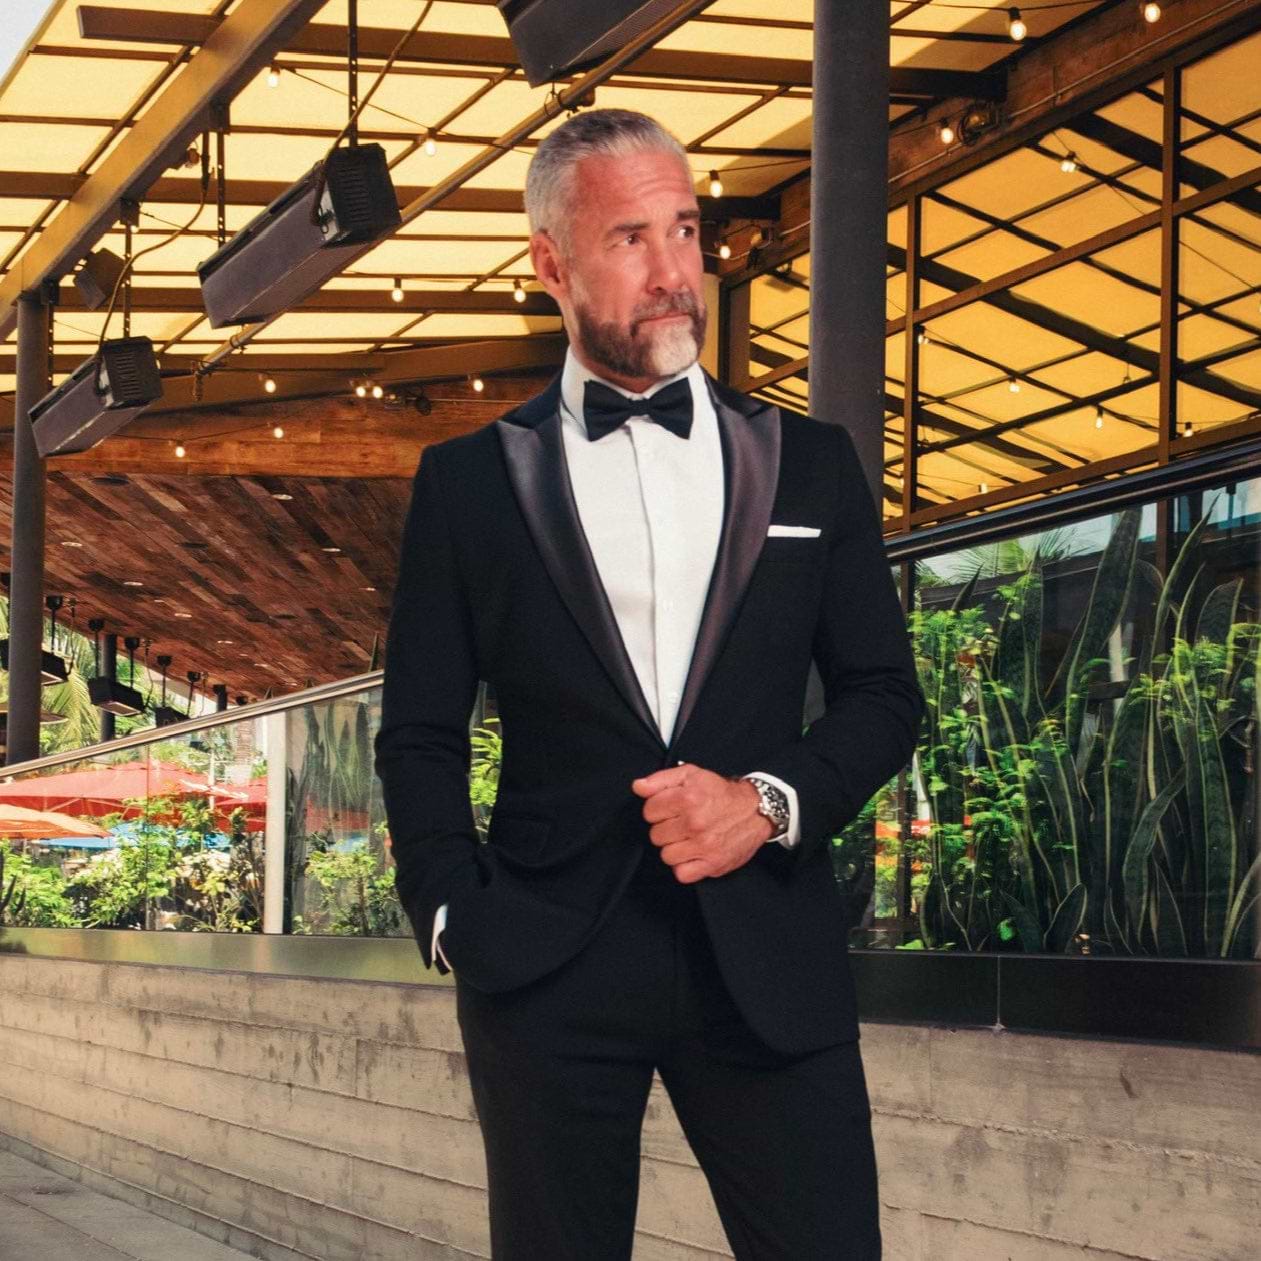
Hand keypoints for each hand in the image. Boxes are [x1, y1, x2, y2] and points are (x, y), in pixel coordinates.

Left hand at [631, 764, 773, 883]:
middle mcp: (695, 823)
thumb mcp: (691, 774)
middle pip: (656, 835)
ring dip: (674, 848)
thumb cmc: (721, 793)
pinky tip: (692, 853)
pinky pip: (682, 874)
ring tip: (688, 838)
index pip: (649, 812)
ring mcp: (704, 846)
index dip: (658, 809)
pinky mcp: (713, 864)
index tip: (670, 808)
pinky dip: (684, 866)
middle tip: (681, 823)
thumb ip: (660, 780)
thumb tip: (638, 787)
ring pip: (666, 855)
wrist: (756, 810)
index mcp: (688, 798)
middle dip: (666, 828)